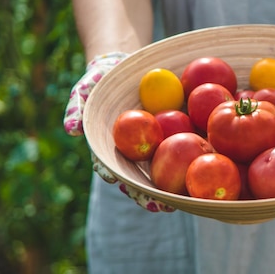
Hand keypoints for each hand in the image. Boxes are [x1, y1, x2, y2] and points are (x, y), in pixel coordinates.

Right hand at [64, 52, 173, 212]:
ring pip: (160, 173)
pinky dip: (189, 161)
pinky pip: (181, 148)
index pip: (109, 166)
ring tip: (181, 203)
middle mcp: (132, 152)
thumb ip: (77, 108)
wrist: (128, 67)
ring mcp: (151, 147)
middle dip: (146, 195)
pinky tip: (203, 167)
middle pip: (138, 178)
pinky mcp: (171, 136)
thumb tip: (71, 130)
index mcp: (111, 146)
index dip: (113, 176)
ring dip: (169, 191)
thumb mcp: (86, 88)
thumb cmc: (102, 79)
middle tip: (158, 206)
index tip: (116, 181)